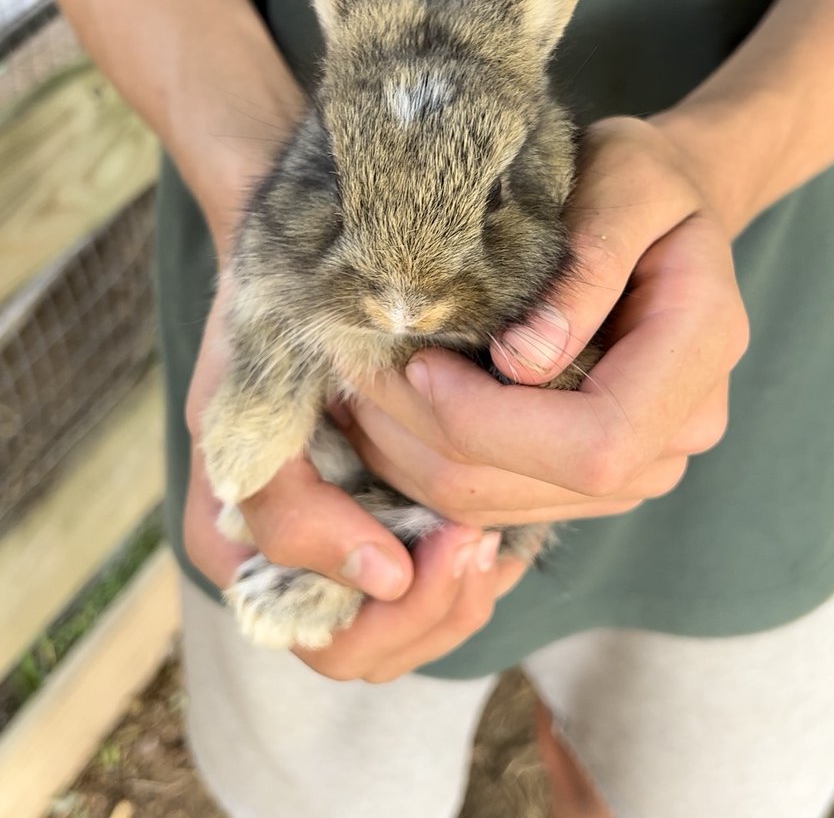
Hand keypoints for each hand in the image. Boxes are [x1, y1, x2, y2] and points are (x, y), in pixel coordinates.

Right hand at [184, 276, 525, 680]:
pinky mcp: (387, 527)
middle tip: (483, 538)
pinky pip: (442, 585)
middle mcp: (288, 567)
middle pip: (380, 651)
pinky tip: (505, 521)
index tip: (456, 534)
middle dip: (440, 604)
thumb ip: (288, 502)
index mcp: (236, 548)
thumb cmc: (273, 325)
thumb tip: (383, 575)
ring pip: (417, 627)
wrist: (305, 273)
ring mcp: (341, 554)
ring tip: (499, 530)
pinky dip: (478, 565)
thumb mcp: (256, 401)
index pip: (333, 639)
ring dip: (465, 587)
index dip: (403, 609)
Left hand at [336, 116, 749, 525]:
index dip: (492, 421)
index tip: (419, 361)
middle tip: (355, 367)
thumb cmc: (642, 180)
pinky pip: (492, 500)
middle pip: (539, 485)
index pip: (599, 443)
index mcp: (702, 352)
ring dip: (411, 455)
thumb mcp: (628, 178)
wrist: (663, 212)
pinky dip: (424, 463)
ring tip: (357, 384)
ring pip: (500, 506)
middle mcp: (680, 431)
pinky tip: (385, 408)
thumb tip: (522, 362)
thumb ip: (590, 261)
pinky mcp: (590, 477)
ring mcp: (640, 466)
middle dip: (428, 436)